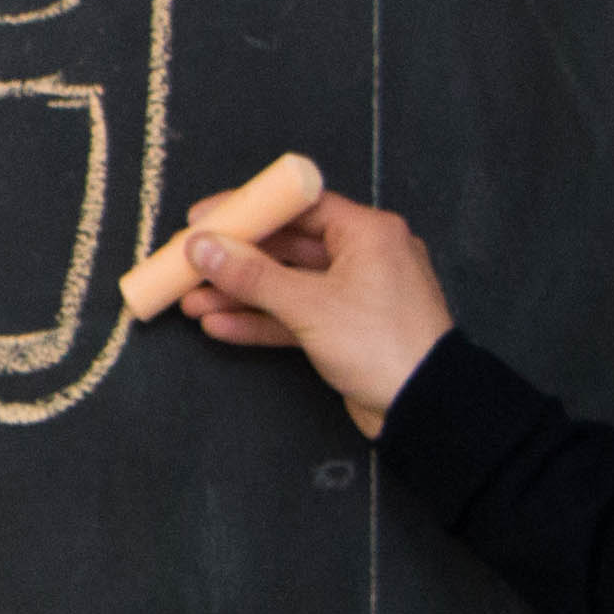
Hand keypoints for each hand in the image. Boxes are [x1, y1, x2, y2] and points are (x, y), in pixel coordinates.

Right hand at [173, 185, 458, 436]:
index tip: (203, 218)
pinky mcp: (346, 329)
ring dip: (240, 294)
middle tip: (189, 265)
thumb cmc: (380, 343)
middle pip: (287, 247)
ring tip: (192, 303)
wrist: (425, 407)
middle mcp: (364, 255)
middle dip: (235, 261)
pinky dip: (261, 320)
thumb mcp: (310, 306)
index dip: (247, 210)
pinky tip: (220, 326)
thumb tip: (202, 247)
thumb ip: (251, 275)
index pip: (298, 205)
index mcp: (368, 232)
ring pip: (287, 285)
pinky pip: (296, 316)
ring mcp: (355, 294)